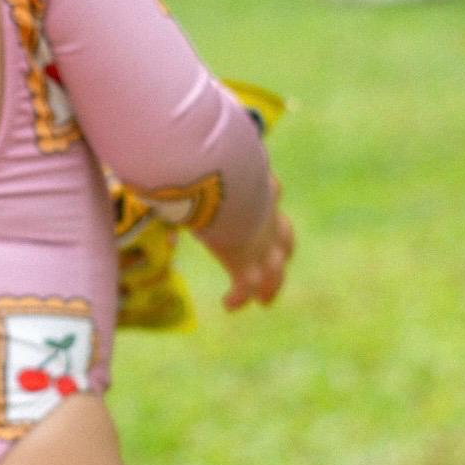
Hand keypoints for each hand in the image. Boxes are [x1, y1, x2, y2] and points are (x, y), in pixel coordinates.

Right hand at [204, 176, 294, 311]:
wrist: (229, 195)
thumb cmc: (217, 174)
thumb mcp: (217, 168)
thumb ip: (204, 166)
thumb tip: (179, 159)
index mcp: (264, 191)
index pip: (273, 192)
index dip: (269, 196)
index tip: (268, 194)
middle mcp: (268, 221)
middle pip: (285, 238)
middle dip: (282, 251)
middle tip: (278, 262)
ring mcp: (261, 246)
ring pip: (274, 272)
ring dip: (270, 286)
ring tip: (264, 300)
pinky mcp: (244, 264)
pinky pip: (244, 287)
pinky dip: (237, 297)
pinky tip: (228, 305)